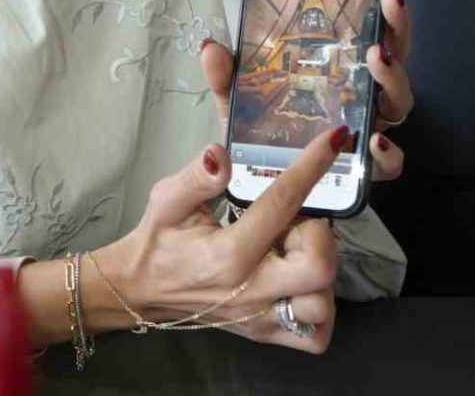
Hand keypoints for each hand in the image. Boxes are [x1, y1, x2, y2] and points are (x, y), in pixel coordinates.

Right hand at [85, 130, 341, 352]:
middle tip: (293, 222)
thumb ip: (196, 177)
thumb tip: (221, 153)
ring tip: (292, 252)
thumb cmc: (159, 240)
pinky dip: (321, 307)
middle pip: (319, 267)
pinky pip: (316, 334)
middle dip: (318, 234)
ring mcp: (261, 318)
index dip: (312, 166)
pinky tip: (300, 282)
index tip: (333, 140)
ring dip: (319, 270)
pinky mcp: (265, 334)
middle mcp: (251, 290)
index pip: (282, 203)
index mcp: (228, 253)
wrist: (141, 290)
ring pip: (323, 303)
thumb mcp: (166, 199)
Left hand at [199, 0, 414, 182]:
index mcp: (338, 69)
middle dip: (396, 25)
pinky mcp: (364, 166)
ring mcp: (367, 126)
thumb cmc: (255, 131)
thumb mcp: (237, 98)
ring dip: (393, 75)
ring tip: (377, 55)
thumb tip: (210, 46)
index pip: (369, 30)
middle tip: (390, 0)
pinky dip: (388, 152)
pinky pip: (388, 162)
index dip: (384, 4)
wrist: (254, 184)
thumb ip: (225, 75)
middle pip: (395, 56)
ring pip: (399, 99)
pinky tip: (374, 139)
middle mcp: (361, 94)